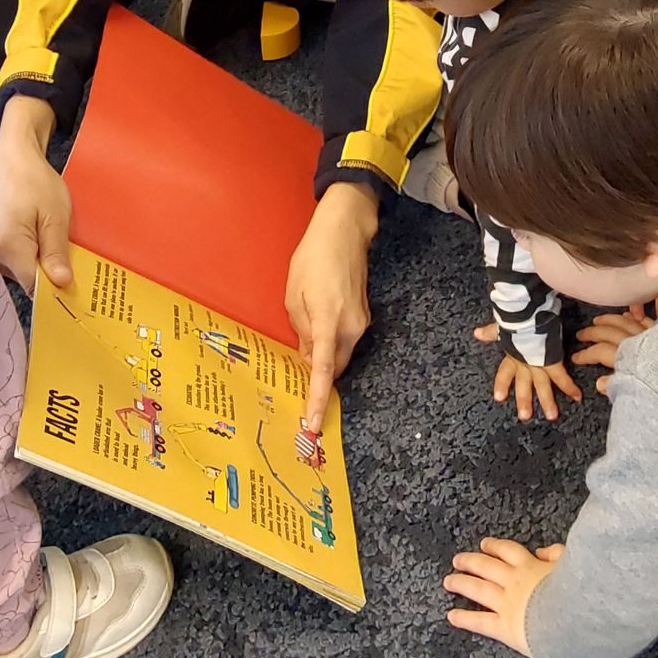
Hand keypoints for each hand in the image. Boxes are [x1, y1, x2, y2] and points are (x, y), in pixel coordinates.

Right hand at [0, 97, 71, 294]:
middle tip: (81, 268)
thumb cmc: (35, 184)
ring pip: (28, 272)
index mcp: (9, 249)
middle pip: (31, 282)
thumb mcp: (55, 217)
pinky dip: (40, 258)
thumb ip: (56, 252)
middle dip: (55, 277)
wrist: (14, 162)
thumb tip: (61, 284)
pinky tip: (54, 246)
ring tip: (67, 251)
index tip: (80, 291)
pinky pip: (23, 261)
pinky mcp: (0, 246)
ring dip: (48, 266)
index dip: (57, 291)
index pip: (34, 288)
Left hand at [288, 182, 377, 432]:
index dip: (317, 399)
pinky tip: (318, 322)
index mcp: (329, 324)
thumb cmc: (312, 260)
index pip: (322, 371)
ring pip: (339, 354)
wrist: (344, 233)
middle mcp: (351, 329)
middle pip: (333, 368)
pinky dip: (330, 341)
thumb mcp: (294, 297)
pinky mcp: (364, 315)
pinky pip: (345, 339)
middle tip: (294, 368)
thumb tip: (308, 358)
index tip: (313, 425)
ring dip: (322, 354)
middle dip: (316, 374)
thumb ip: (302, 332)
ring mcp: (361, 322)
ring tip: (303, 330)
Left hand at [444, 537, 565, 656]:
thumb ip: (556, 554)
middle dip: (470, 562)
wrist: (573, 616)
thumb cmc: (577, 590)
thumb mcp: (570, 563)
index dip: (494, 547)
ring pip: (479, 590)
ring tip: (448, 581)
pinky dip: (465, 618)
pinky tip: (452, 616)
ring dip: (462, 584)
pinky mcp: (505, 627)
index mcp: (530, 566)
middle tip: (457, 560)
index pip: (508, 551)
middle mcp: (514, 581)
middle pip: (486, 567)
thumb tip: (542, 551)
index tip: (484, 544)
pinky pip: (481, 621)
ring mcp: (506, 603)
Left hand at [476, 323, 581, 420]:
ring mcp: (538, 364)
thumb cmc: (515, 320)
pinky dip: (570, 387)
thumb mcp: (500, 327)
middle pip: (524, 385)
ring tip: (551, 416)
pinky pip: (562, 377)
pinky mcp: (552, 361)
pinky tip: (577, 397)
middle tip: (525, 417)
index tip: (499, 398)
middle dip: (524, 400)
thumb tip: (477, 333)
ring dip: (547, 401)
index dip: (503, 384)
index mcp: (512, 355)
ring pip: (542, 386)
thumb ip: (490, 332)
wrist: (528, 317)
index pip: (505, 373)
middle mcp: (525, 363)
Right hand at [572, 312, 653, 394]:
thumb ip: (618, 386)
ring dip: (610, 319)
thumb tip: (600, 384)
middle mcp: (638, 342)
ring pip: (627, 321)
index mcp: (629, 357)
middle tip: (581, 334)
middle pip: (610, 332)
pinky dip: (639, 314)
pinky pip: (650, 318)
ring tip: (598, 320)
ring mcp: (653, 335)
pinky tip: (632, 313)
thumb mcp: (640, 394)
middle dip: (593, 332)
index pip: (600, 351)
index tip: (576, 357)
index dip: (586, 354)